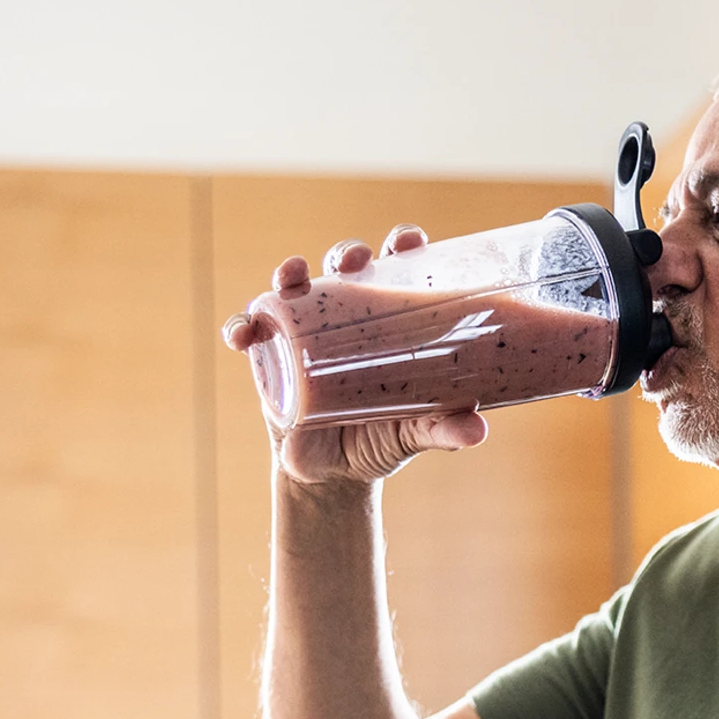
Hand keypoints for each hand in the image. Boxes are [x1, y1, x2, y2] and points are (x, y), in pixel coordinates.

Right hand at [221, 223, 487, 487]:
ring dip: (289, 272)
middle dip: (346, 253)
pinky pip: (249, 331)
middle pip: (343, 268)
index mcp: (386, 322)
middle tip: (353, 261)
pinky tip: (241, 333)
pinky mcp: (267, 357)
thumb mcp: (413, 433)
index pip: (395, 270)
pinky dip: (241, 325)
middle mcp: (342, 318)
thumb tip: (478, 429)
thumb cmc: (380, 439)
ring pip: (293, 288)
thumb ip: (442, 429)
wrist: (334, 477)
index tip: (407, 240)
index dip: (400, 246)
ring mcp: (301, 333)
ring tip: (292, 275)